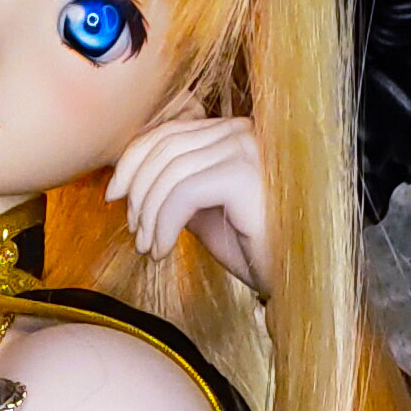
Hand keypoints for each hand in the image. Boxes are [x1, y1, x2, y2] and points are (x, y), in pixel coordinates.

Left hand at [108, 99, 271, 295]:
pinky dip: (163, 223)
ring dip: (148, 213)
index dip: (133, 160)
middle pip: (165, 147)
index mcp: (230, 134)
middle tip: (135, 232)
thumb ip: (175, 190)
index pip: (168, 133)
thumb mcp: (205, 213)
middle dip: (137, 191)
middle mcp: (241, 131)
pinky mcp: (246, 174)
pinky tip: (163, 250)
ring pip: (171, 171)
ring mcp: (246, 149)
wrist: (296, 278)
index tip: (114, 196)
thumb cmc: (256, 249)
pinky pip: (184, 192)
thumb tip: (131, 184)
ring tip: (149, 247)